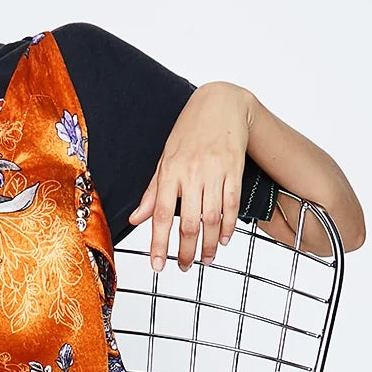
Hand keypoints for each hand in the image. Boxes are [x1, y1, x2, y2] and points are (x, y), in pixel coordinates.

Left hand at [128, 82, 255, 271]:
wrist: (221, 103)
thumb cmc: (190, 131)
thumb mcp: (165, 158)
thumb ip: (153, 192)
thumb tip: (136, 218)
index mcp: (171, 171)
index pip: (162, 214)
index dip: (159, 243)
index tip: (158, 265)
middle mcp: (192, 173)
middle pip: (190, 223)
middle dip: (187, 251)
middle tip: (185, 268)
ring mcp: (215, 172)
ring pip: (213, 218)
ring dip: (209, 245)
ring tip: (206, 260)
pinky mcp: (234, 170)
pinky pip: (232, 204)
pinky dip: (229, 226)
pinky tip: (223, 240)